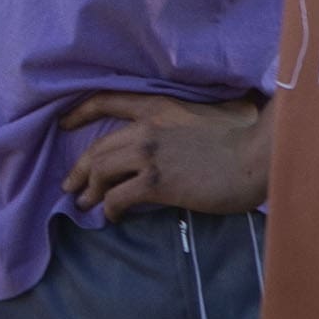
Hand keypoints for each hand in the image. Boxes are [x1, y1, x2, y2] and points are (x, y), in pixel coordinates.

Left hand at [57, 93, 267, 218]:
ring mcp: (149, 155)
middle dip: (79, 170)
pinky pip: (116, 198)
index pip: (106, 101)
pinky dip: (109, 209)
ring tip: (86, 205)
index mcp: (157, 107)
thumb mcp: (202, 117)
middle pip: (97, 149)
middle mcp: (146, 128)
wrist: (255, 158)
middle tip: (71, 187)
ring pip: (100, 172)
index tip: (63, 124)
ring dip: (89, 192)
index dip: (79, 113)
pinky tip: (113, 217)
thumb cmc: (239, 140)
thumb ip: (178, 124)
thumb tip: (167, 142)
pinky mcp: (155, 183)